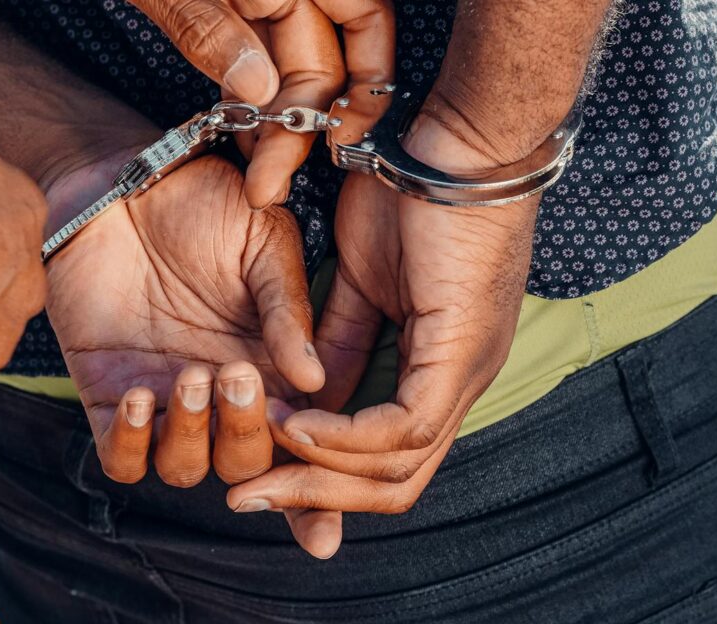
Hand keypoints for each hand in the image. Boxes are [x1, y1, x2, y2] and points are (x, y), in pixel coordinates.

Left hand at [45, 148, 352, 556]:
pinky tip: (143, 393)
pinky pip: (120, 457)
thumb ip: (287, 311)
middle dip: (245, 433)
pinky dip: (134, 442)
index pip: (301, 446)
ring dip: (194, 436)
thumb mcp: (264, 245)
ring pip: (185, 470)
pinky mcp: (108, 395)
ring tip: (191, 374)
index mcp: (273, 368)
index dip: (314, 497)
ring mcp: (165, 400)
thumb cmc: (202, 204)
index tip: (322, 528)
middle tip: (237, 375)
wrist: (124, 180)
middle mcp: (222, 396)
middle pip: (245, 466)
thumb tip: (315, 380)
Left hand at [131, 0, 393, 208]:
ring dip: (276, 116)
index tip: (342, 137)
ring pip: (285, 59)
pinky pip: (250, 50)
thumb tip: (259, 87)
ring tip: (256, 169)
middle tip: (270, 175)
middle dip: (303, 118)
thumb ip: (207, 26)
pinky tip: (238, 127)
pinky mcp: (221, 3)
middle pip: (322, 51)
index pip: (364, 18)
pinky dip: (248, 92)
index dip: (369, 80)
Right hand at [227, 115, 538, 516]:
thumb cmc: (415, 195)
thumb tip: (307, 395)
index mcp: (438, 369)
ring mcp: (466, 373)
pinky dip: (345, 437)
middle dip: (317, 498)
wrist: (458, 142)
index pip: (390, 460)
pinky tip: (298, 424)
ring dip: (322, 475)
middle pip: (397, 485)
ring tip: (263, 463)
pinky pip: (405, 427)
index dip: (327, 480)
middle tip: (249, 498)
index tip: (263, 479)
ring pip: (401, 471)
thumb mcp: (361, 280)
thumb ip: (339, 340)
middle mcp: (460, 385)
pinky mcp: (461, 353)